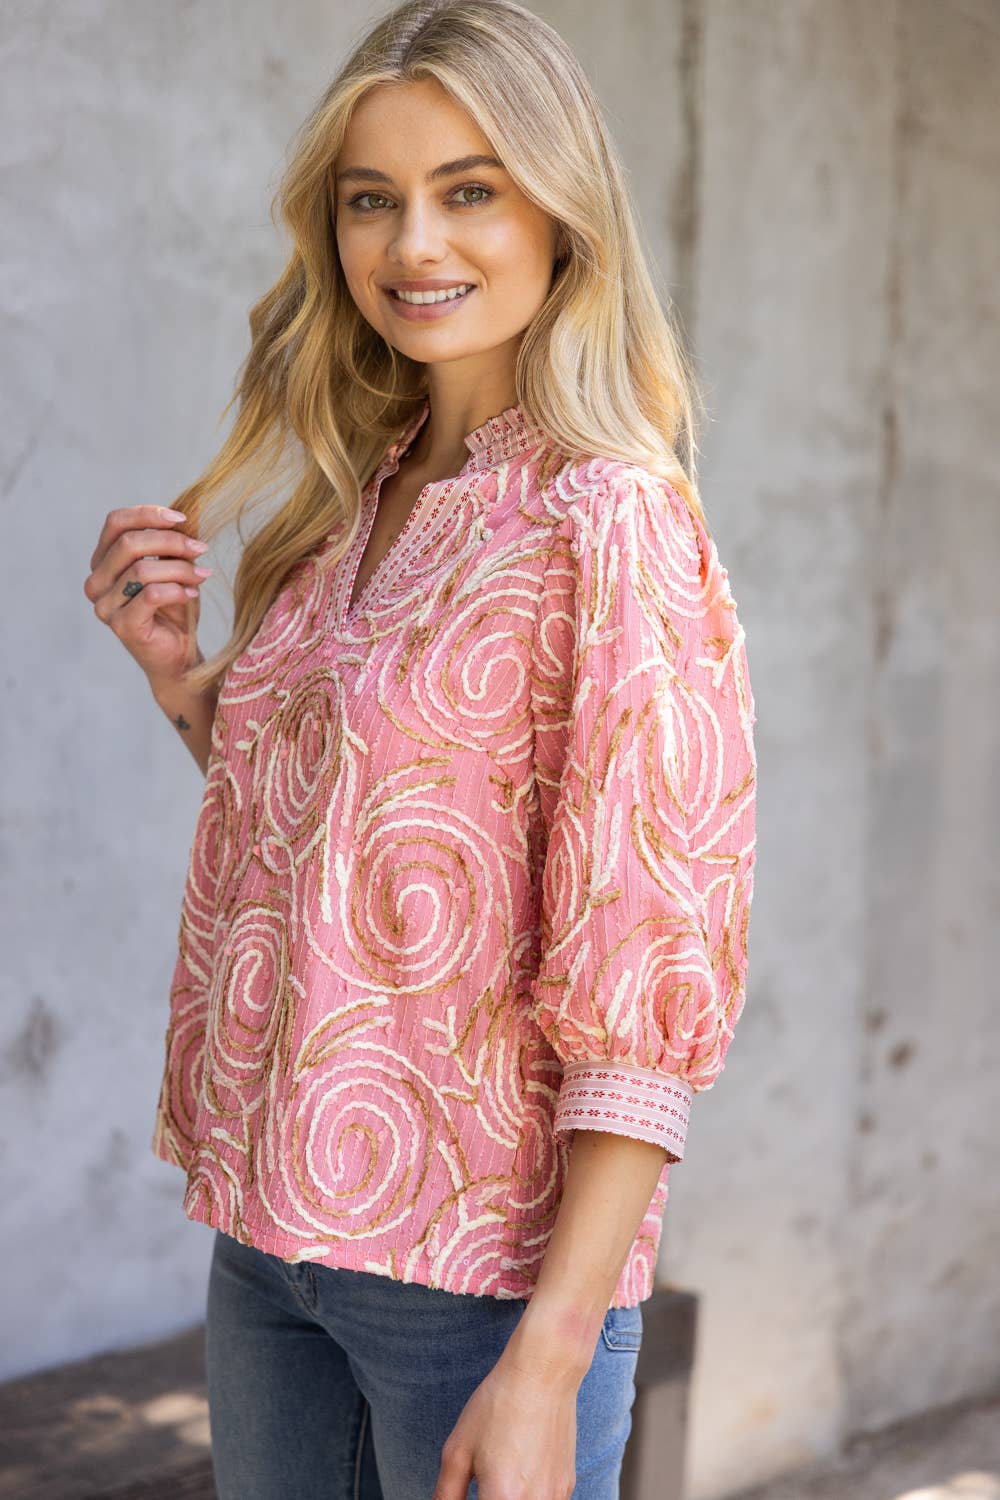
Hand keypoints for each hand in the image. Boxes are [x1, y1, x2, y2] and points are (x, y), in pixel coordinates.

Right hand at [83, 504, 211, 688]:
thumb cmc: (175, 609)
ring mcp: (105, 606)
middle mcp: (96, 582)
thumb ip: (178, 537)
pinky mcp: (122, 626)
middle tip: (201, 549)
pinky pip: (150, 595)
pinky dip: (176, 590)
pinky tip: (193, 593)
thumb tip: (197, 502)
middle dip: (171, 542)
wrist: (179, 655)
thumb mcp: (177, 565)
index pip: (115, 523)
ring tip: (202, 575)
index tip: (182, 519)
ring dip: (180, 568)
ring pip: (142, 570)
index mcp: (103, 561)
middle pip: (129, 544)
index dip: (148, 514)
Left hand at [432, 1346, 578, 1499]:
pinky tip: (517, 1476)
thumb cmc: (498, 1406)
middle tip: (483, 1486)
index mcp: (502, 1499)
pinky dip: (528, 1498)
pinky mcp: (567, 1487)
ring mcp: (555, 1499)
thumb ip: (447, 1495)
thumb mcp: (458, 1449)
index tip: (472, 1495)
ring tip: (499, 1480)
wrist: (543, 1375)